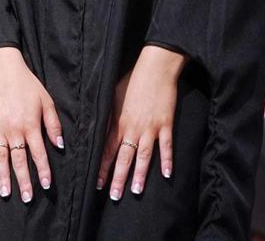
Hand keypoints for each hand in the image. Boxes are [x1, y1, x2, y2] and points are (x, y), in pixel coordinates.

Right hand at [0, 47, 63, 202]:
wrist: (4, 70)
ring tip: (5, 193)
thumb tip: (59, 145)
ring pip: (0, 157)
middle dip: (23, 181)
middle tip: (26, 198)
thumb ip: (53, 124)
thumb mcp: (46, 100)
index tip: (46, 185)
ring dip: (2, 177)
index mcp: (30, 124)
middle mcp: (13, 130)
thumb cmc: (28, 85)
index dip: (43, 170)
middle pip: (19, 160)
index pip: (38, 153)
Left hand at [98, 45, 186, 199]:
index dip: (102, 167)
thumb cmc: (132, 79)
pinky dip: (167, 160)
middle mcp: (133, 127)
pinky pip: (166, 146)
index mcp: (119, 121)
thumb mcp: (113, 95)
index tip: (96, 183)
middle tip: (114, 196)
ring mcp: (151, 127)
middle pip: (124, 157)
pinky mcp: (166, 124)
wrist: (155, 68)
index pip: (107, 149)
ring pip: (144, 156)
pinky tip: (167, 175)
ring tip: (136, 191)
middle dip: (118, 178)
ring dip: (140, 174)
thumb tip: (98, 128)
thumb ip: (108, 115)